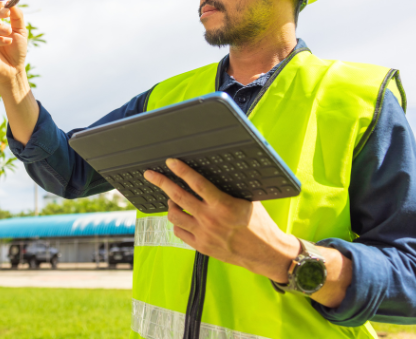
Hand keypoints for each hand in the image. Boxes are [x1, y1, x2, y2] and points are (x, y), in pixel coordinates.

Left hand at [144, 158, 299, 282]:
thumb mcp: (248, 200)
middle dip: (161, 182)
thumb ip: (229, 189)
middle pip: (178, 197)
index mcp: (223, 205)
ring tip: (172, 198)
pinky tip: (181, 217)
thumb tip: (215, 173)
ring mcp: (203, 234)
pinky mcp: (201, 247)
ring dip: (170, 204)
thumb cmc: (259, 224)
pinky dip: (177, 222)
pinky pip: (179, 232)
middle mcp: (210, 219)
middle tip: (150, 174)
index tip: (170, 161)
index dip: (182, 170)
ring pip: (174, 216)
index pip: (197, 183)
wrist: (265, 254)